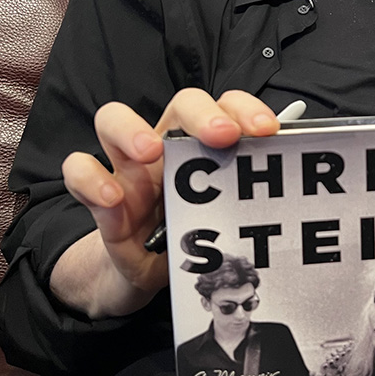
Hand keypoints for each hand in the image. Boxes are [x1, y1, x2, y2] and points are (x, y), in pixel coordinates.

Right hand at [57, 89, 280, 314]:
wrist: (145, 273)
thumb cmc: (192, 234)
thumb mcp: (224, 218)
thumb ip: (250, 198)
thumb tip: (295, 183)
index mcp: (204, 145)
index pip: (226, 106)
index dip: (246, 109)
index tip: (267, 130)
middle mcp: (166, 145)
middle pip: (181, 102)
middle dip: (204, 113)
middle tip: (222, 135)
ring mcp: (127, 167)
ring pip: (112, 118)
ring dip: (131, 129)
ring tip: (149, 153)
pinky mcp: (98, 195)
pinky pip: (79, 170)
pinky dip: (92, 179)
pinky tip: (113, 199)